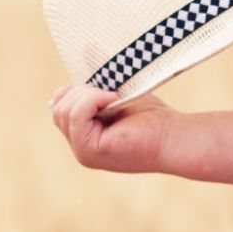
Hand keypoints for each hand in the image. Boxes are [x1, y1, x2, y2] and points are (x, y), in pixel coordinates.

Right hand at [46, 83, 177, 174]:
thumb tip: (68, 78)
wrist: (174, 137)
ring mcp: (83, 153)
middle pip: (58, 109)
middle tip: (112, 93)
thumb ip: (90, 95)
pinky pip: (76, 114)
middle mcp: (80, 149)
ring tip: (115, 97)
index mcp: (85, 138)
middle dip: (81, 92)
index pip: (58, 108)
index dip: (76, 92)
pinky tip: (114, 100)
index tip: (105, 90)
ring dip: (89, 94)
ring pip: (64, 110)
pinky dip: (93, 99)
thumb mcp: (113, 100)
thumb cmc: (152, 118)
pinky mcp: (90, 151)